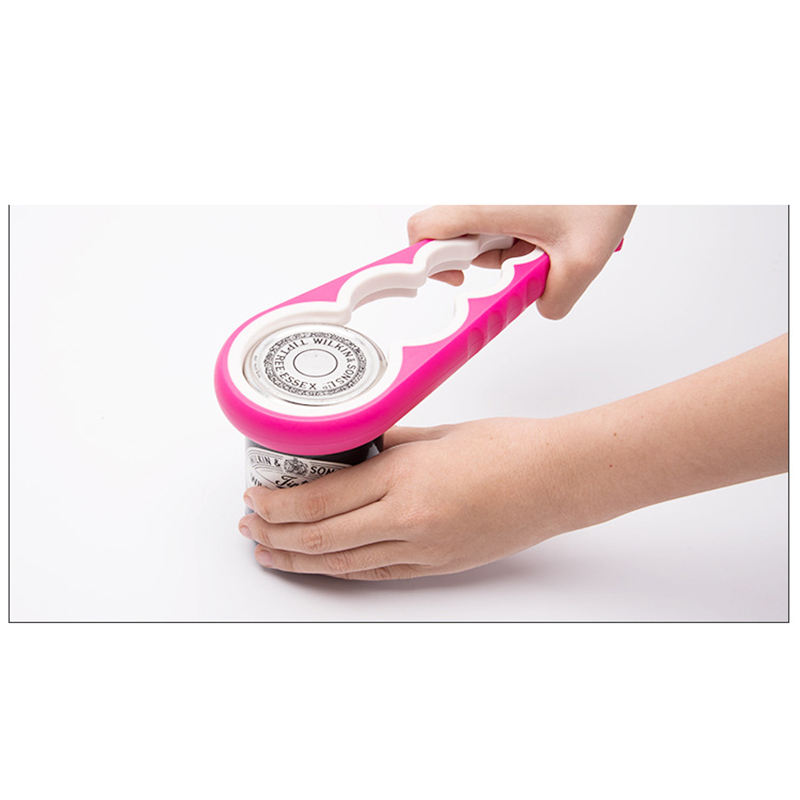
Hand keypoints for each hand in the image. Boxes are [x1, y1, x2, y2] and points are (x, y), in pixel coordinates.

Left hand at [238, 418, 580, 580]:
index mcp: (404, 478)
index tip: (255, 497)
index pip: (319, 499)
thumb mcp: (436, 433)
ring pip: (344, 563)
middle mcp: (407, 521)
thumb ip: (388, 445)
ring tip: (271, 554)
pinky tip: (323, 567)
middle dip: (277, 534)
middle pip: (322, 537)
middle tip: (250, 527)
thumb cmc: (508, 447)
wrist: (559, 479)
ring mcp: (424, 550)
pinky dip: (342, 570)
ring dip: (301, 560)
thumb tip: (352, 450)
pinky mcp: (439, 565)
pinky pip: (377, 572)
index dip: (279, 504)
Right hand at [409, 205, 634, 318]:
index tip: (457, 280)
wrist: (620, 150)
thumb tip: (540, 305)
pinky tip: (546, 226)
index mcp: (485, 204)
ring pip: (478, 225)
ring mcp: (492, 186)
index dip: (425, 263)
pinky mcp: (507, 186)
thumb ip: (554, 298)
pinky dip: (517, 228)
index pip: (422, 231)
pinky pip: (497, 212)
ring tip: (545, 239)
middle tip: (522, 260)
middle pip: (453, 234)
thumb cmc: (603, 186)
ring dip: (505, 244)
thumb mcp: (584, 259)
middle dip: (485, 257)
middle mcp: (481, 190)